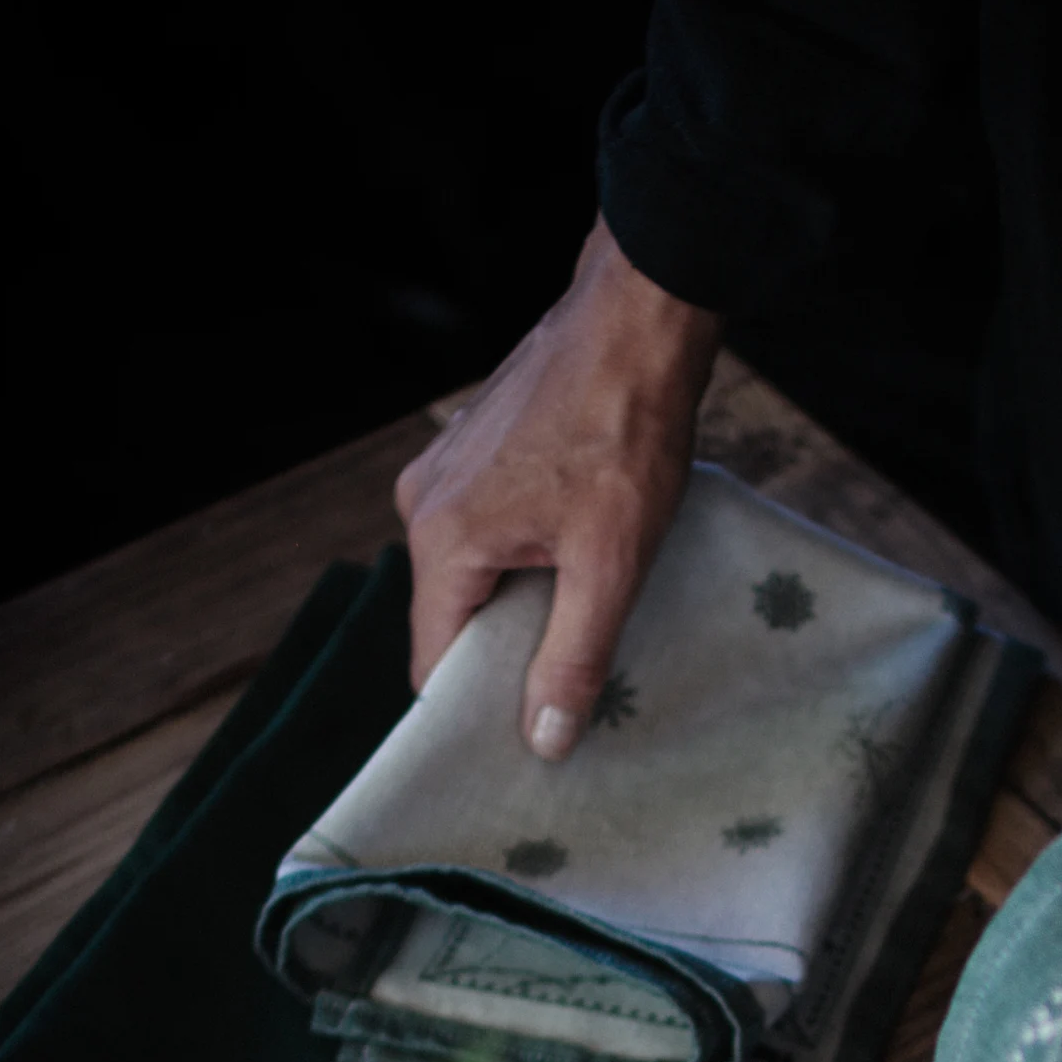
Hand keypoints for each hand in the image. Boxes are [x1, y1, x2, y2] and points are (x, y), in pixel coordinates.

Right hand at [394, 217, 722, 757]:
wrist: (639, 317)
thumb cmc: (626, 430)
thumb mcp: (610, 563)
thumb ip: (573, 657)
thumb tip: (542, 741)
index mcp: (443, 538)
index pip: (434, 663)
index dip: (473, 711)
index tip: (522, 744)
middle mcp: (423, 504)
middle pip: (452, 622)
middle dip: (504, 661)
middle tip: (571, 694)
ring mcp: (443, 472)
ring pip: (473, 578)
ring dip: (523, 608)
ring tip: (584, 622)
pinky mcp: (473, 452)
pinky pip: (486, 534)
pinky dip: (525, 561)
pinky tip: (578, 564)